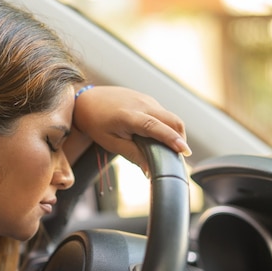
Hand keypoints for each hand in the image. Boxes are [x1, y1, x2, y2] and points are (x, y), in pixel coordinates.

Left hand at [72, 86, 190, 170]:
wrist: (88, 100)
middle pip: (172, 120)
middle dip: (181, 138)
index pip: (156, 127)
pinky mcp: (148, 99)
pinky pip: (164, 113)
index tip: (184, 151)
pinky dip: (168, 125)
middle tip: (181, 156)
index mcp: (130, 116)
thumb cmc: (96, 123)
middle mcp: (142, 104)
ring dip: (175, 132)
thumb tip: (150, 171)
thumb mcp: (111, 143)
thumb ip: (133, 155)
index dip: (171, 139)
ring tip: (172, 149)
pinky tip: (161, 137)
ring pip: (170, 116)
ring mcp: (146, 99)